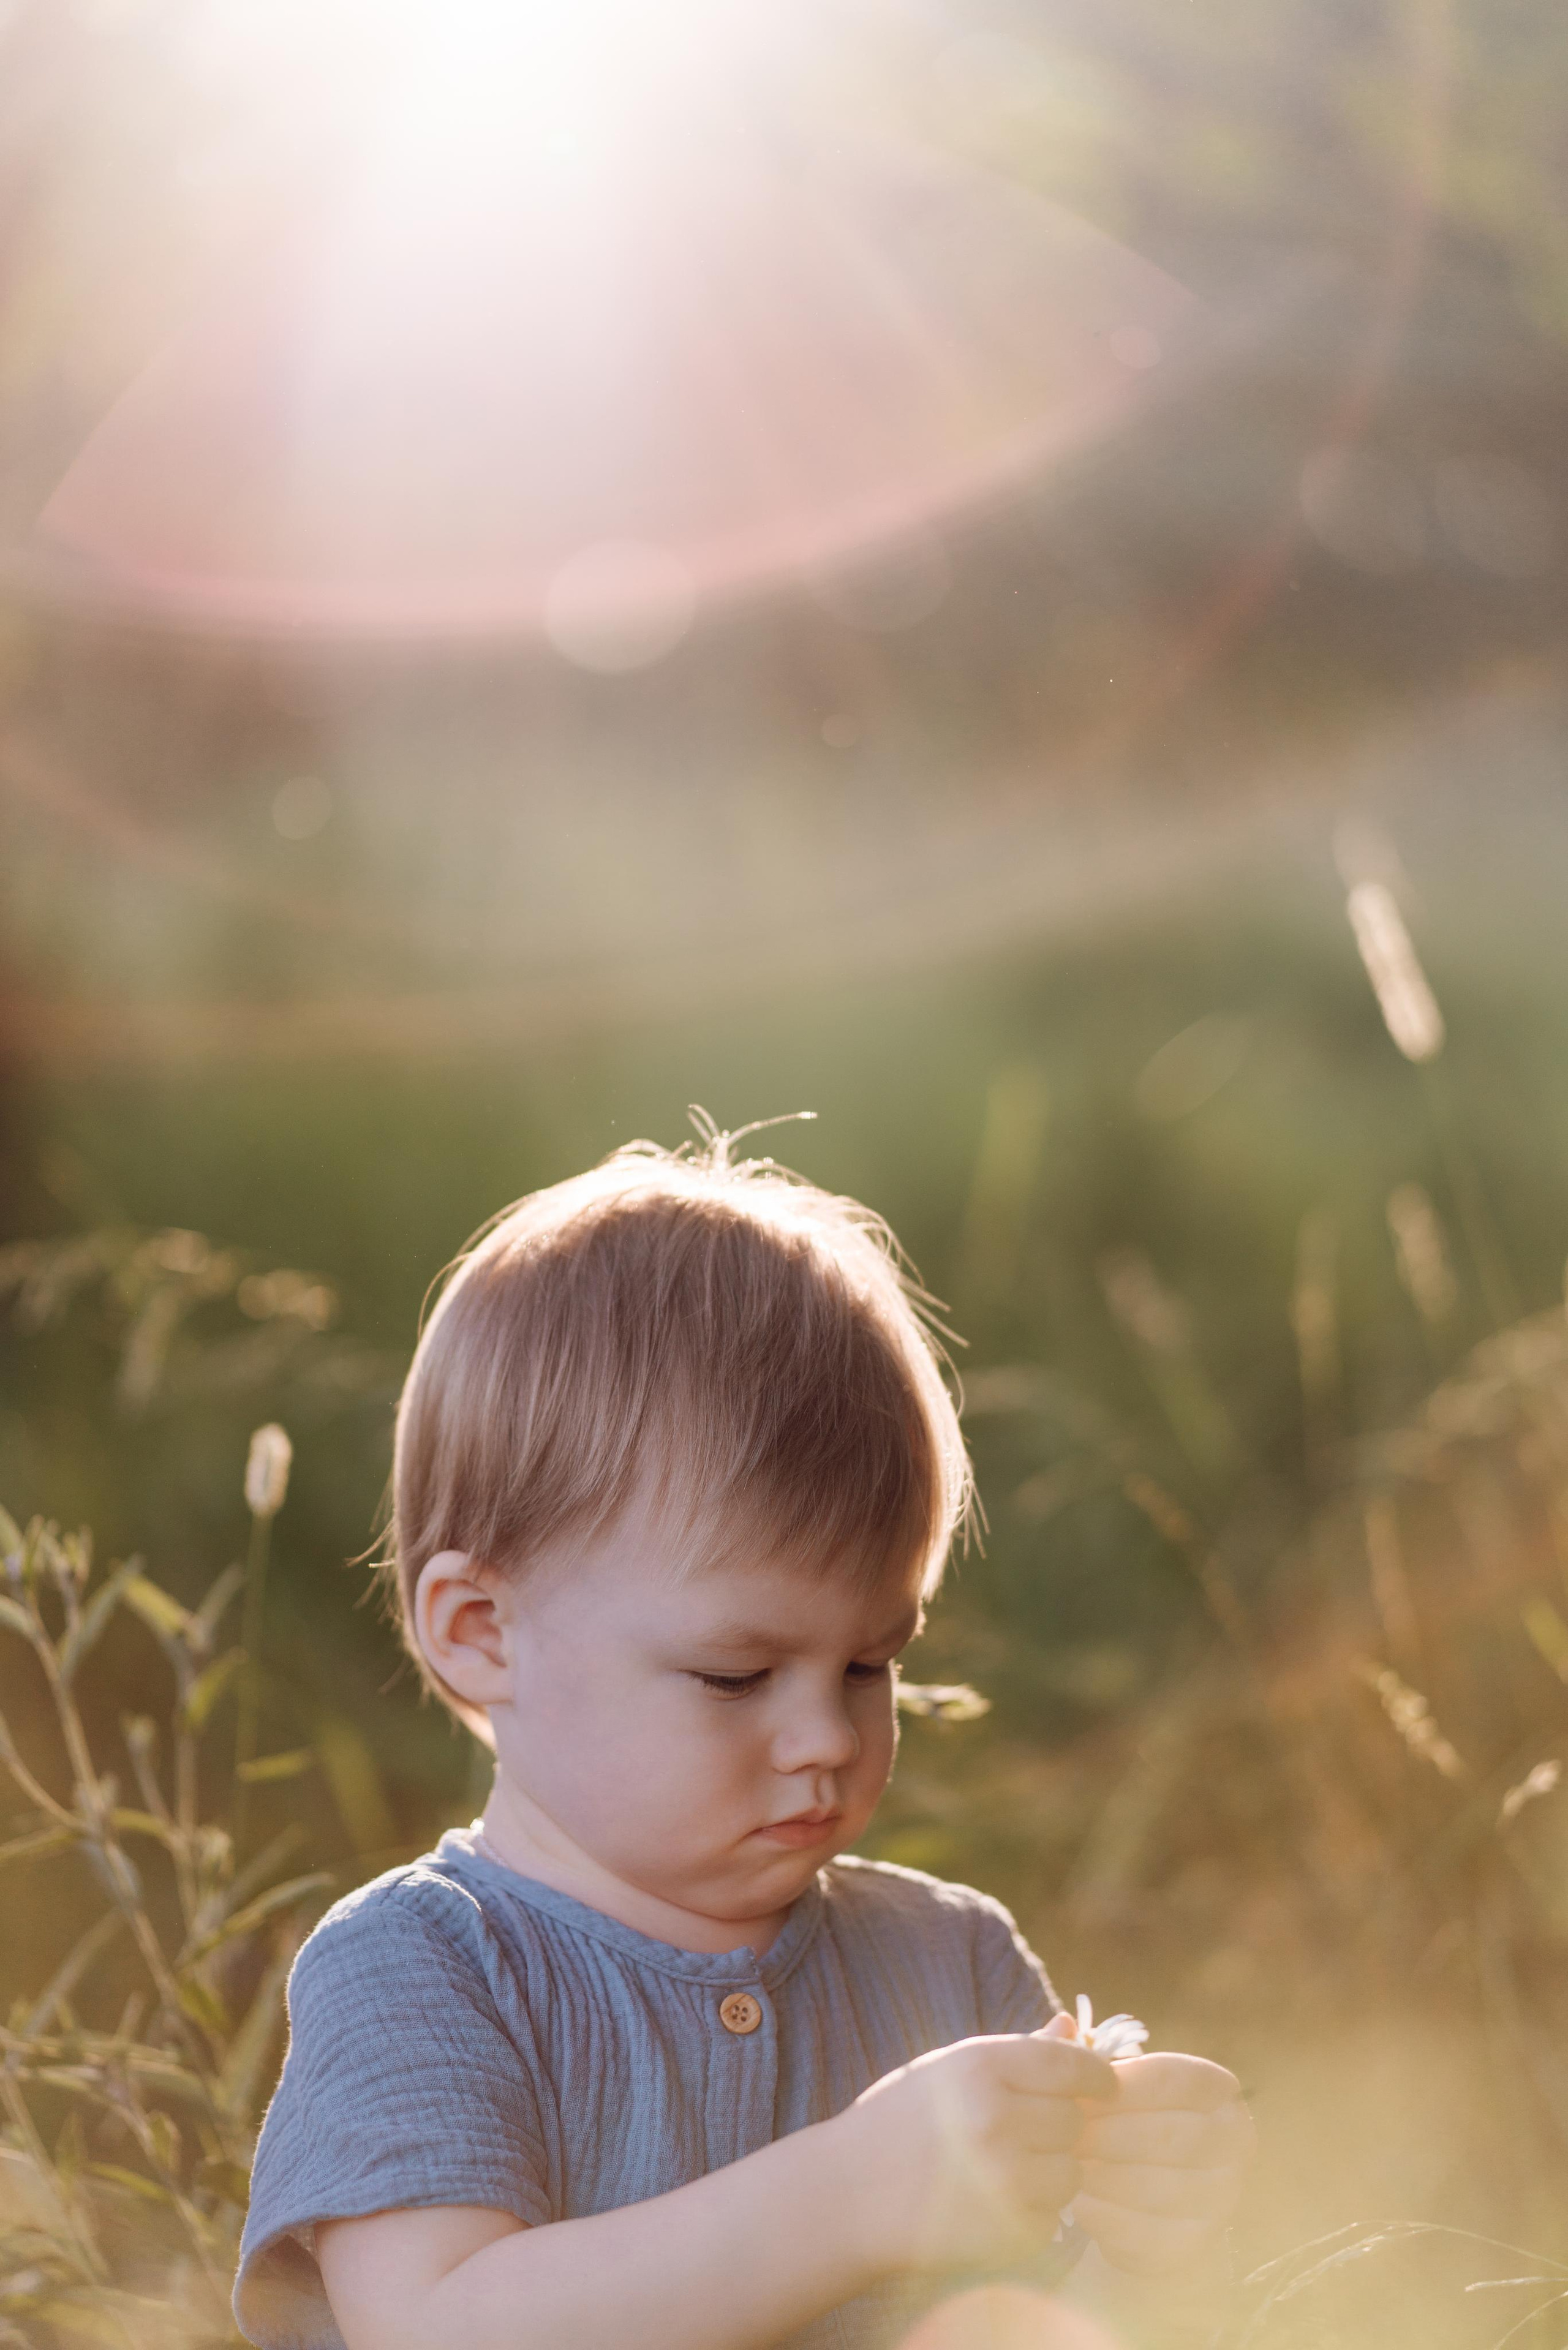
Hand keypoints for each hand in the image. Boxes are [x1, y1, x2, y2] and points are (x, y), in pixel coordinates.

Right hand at [839, 2033, 1115, 2276]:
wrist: (845, 2196)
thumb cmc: (897, 2122)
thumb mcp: (948, 2070)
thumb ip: (1016, 2052)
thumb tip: (1071, 2028)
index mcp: (979, 2067)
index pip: (1068, 2064)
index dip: (1095, 2075)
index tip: (1104, 2085)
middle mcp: (994, 2119)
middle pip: (1074, 2121)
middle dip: (1062, 2128)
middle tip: (1030, 2134)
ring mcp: (1001, 2179)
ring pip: (1070, 2175)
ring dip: (1052, 2174)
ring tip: (1008, 2171)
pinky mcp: (1003, 2231)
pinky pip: (1050, 2220)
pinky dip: (1033, 2216)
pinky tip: (992, 2205)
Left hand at [1071, 2053, 1254, 2276]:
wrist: (1131, 2201)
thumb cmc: (1116, 2125)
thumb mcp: (1103, 2087)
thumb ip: (1080, 2056)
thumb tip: (1060, 2024)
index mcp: (1222, 2092)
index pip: (1180, 2079)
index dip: (1127, 2085)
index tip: (1083, 2092)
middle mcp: (1238, 2144)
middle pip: (1173, 2136)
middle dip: (1110, 2135)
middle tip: (1068, 2136)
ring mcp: (1225, 2198)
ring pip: (1163, 2187)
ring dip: (1106, 2178)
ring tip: (1070, 2168)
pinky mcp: (1201, 2246)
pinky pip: (1154, 2235)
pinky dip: (1110, 2220)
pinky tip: (1080, 2206)